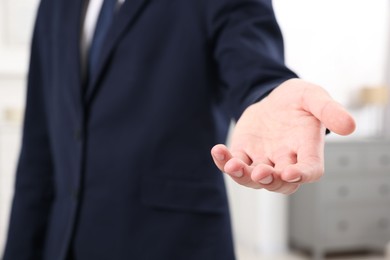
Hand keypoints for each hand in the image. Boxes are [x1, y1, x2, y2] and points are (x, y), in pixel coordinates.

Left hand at [211, 78, 355, 193]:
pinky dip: (224, 161)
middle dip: (270, 180)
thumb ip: (329, 110)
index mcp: (307, 149)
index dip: (302, 175)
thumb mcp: (314, 96)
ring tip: (233, 165)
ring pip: (253, 179)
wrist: (273, 98)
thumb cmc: (298, 100)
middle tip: (261, 172)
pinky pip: (233, 164)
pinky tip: (217, 150)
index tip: (291, 172)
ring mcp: (263, 160)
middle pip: (280, 183)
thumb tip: (349, 127)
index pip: (310, 170)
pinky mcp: (244, 154)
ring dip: (243, 176)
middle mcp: (285, 161)